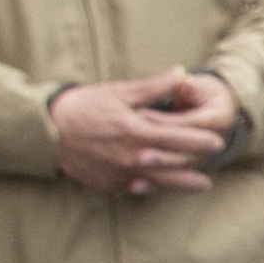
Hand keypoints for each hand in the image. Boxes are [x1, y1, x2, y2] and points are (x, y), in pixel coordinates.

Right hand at [47, 73, 233, 196]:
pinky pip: (137, 189)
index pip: (176, 138)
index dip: (199, 140)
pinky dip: (154, 189)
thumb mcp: (118, 93)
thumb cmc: (82, 107)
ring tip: (202, 185)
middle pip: (172, 164)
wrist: (45, 131)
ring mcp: (120, 174)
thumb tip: (180, 74)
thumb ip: (152, 88)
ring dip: (182, 184)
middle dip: (195, 164)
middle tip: (215, 163)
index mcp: (135, 132)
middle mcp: (130, 157)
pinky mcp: (109, 184)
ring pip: (159, 182)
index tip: (218, 141)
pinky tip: (167, 188)